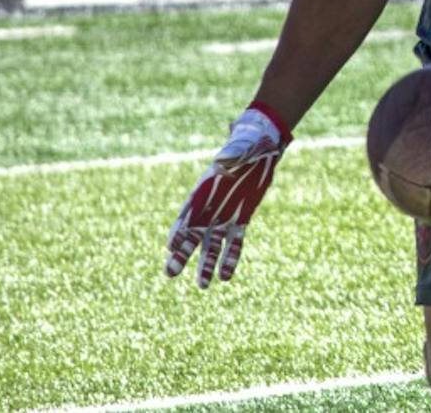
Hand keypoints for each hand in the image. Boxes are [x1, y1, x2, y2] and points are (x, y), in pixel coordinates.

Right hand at [165, 105, 288, 287]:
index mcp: (204, 190)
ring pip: (211, 245)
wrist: (261, 148)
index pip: (187, 214)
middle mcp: (210, 207)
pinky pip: (234, 243)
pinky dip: (230, 258)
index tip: (171, 247)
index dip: (178, 230)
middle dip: (181, 254)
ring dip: (206, 264)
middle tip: (169, 274)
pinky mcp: (241, 220)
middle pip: (192, 235)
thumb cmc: (247, 144)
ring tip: (203, 286)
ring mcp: (224, 215)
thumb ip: (231, 155)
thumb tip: (224, 159)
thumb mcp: (240, 148)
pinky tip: (226, 276)